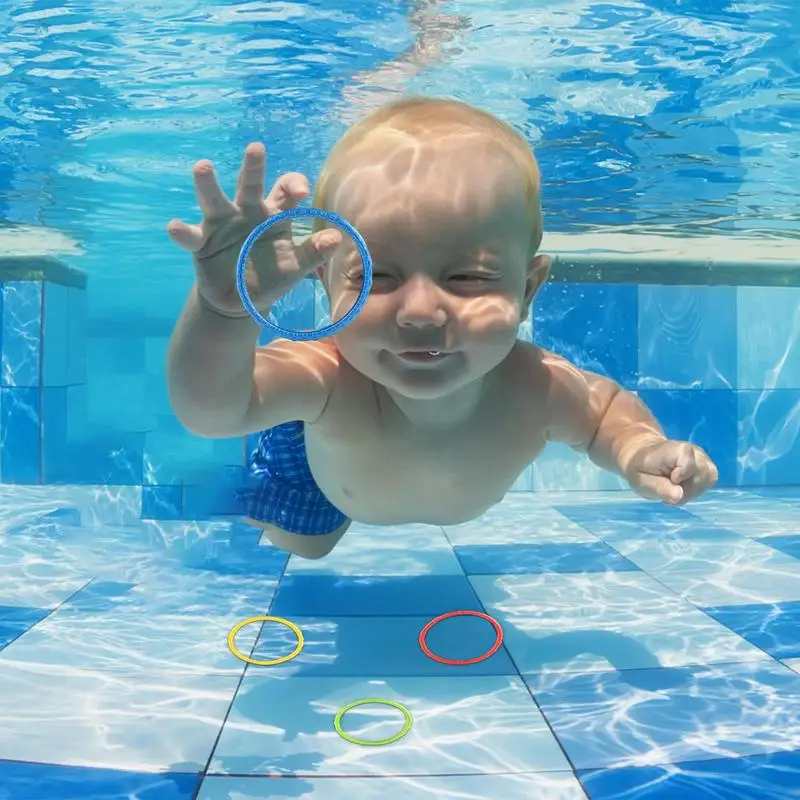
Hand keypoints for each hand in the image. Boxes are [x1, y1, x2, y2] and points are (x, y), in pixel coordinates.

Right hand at [167, 142, 341, 316]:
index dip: (293, 186)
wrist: (240, 301)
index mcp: (274, 214)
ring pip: (214, 199)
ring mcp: (221, 224)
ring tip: (203, 167)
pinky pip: (190, 235)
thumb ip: (314, 253)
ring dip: (208, 184)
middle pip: (249, 184)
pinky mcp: (201, 242)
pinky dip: (181, 232)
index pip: (285, 190)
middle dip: (253, 167)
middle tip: (256, 148)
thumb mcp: (296, 267)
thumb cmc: (271, 277)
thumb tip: (337, 238)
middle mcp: (247, 211)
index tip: (299, 193)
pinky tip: (175, 227)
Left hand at [625, 440, 718, 504]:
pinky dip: (695, 490)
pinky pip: (708, 482)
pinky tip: (681, 488)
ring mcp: (703, 458)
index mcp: (677, 450)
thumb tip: (679, 497)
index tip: (668, 481)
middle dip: (686, 491)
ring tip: (672, 490)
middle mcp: (695, 451)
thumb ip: (659, 488)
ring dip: (691, 492)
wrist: (643, 457)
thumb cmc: (640, 468)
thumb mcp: (641, 480)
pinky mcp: (707, 466)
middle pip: (702, 476)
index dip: (680, 479)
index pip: (690, 466)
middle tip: (666, 491)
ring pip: (708, 480)